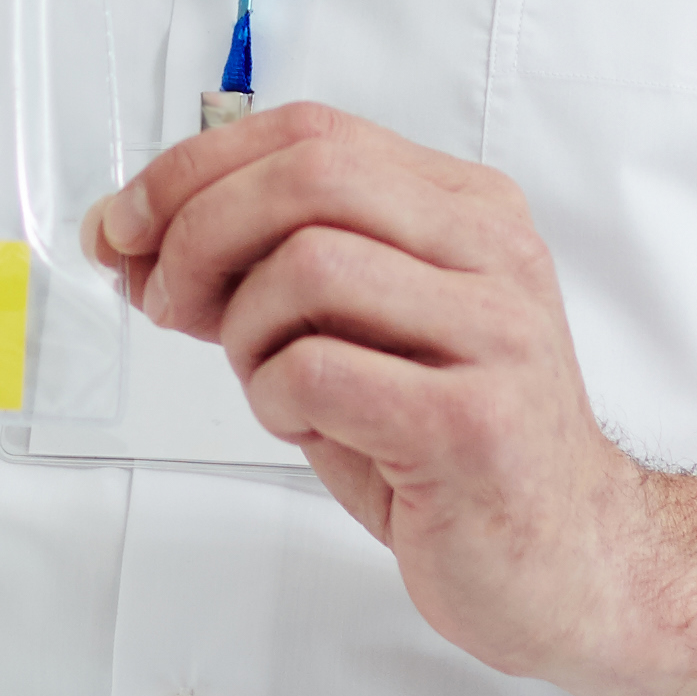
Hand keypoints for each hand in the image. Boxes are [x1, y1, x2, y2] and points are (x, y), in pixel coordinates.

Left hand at [90, 103, 654, 688]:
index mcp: (468, 209)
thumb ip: (272, 276)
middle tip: (164, 300)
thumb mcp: (363, 335)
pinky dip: (275, 397)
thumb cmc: (454, 450)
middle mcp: (492, 252)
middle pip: (309, 174)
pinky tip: (305, 426)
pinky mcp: (470, 423)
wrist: (571, 563)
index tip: (125, 222)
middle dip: (198, 229)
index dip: (195, 168)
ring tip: (270, 384)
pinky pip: (319, 371)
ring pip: (308, 264)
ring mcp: (492, 334)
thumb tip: (142, 240)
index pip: (312, 132)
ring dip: (245, 330)